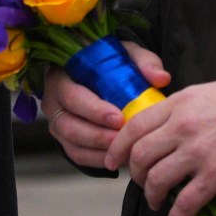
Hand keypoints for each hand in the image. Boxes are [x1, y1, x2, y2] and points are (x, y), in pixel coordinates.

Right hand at [44, 43, 169, 170]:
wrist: (95, 74)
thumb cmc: (108, 64)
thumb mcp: (125, 55)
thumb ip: (143, 62)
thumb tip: (161, 78)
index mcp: (61, 79)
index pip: (73, 97)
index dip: (94, 110)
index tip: (119, 118)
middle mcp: (53, 103)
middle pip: (70, 126)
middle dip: (99, 136)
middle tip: (125, 139)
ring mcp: (57, 124)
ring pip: (73, 145)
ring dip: (100, 151)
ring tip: (125, 151)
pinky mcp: (64, 141)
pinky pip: (78, 156)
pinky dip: (98, 160)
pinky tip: (119, 158)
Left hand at [107, 79, 215, 215]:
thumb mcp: (202, 94)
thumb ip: (177, 108)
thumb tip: (156, 124)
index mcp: (177, 106)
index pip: (135, 127)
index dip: (118, 147)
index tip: (113, 161)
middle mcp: (182, 129)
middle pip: (141, 156)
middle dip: (136, 174)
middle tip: (141, 182)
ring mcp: (197, 154)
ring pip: (157, 180)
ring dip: (152, 196)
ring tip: (156, 202)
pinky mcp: (214, 177)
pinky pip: (186, 203)